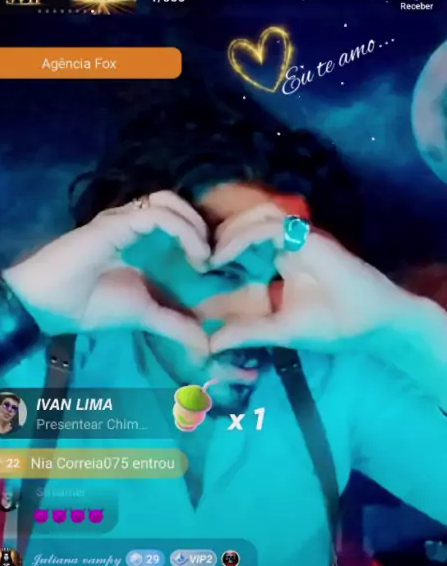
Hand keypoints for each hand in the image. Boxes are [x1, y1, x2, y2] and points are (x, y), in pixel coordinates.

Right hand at [3, 191, 209, 350]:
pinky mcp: (117, 222)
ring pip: (169, 202)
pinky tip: (195, 255)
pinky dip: (183, 230)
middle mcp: (134, 226)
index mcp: (140, 242)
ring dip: (194, 224)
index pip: (178, 224)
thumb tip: (205, 343)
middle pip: (176, 206)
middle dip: (201, 226)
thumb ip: (174, 324)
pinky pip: (158, 214)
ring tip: (204, 255)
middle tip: (213, 258)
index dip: (201, 239)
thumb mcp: (143, 315)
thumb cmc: (90, 306)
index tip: (216, 269)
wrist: (49, 305)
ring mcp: (125, 221)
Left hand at [210, 202, 400, 353]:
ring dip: (226, 236)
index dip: (220, 253)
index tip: (194, 273)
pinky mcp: (306, 237)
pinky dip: (242, 238)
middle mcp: (287, 244)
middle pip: (244, 226)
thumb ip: (247, 331)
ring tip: (207, 258)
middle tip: (193, 260)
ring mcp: (297, 238)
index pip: (244, 244)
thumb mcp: (280, 330)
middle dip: (217, 238)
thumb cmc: (334, 326)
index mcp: (281, 260)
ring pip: (253, 220)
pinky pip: (267, 228)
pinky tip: (223, 257)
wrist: (373, 324)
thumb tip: (210, 345)